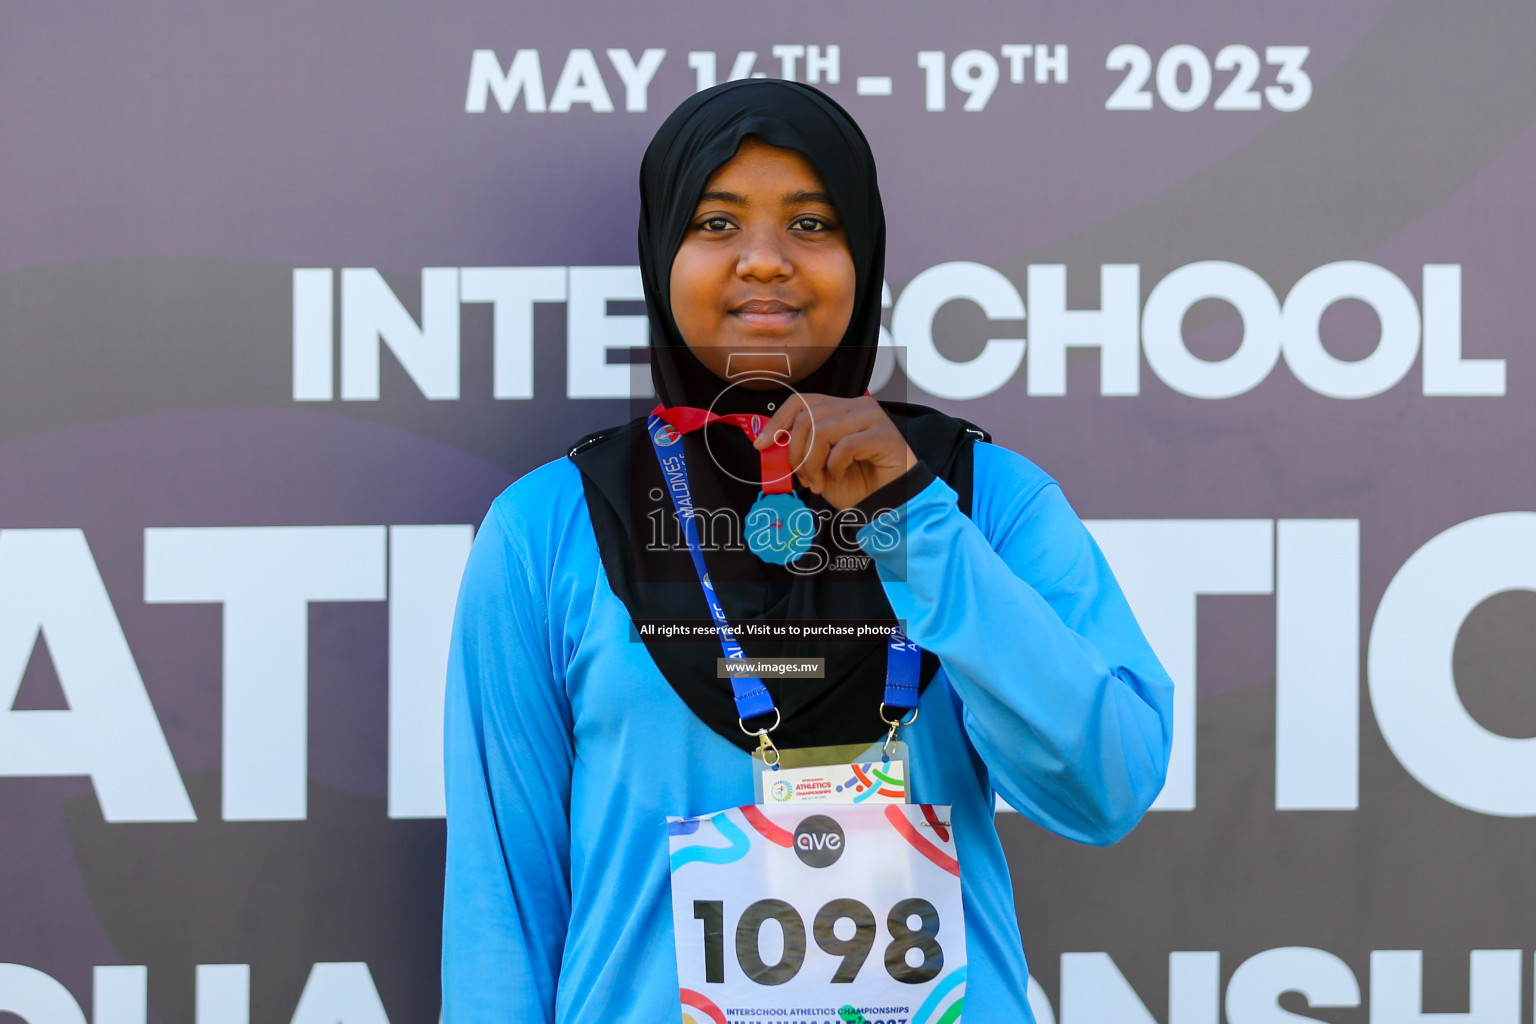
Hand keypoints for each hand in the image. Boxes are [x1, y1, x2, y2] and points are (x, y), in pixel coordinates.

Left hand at [753, 394, 916, 510]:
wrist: (888, 505)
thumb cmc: (856, 486)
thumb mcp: (818, 466)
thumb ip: (799, 449)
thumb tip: (768, 441)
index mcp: (841, 408)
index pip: (801, 401)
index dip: (777, 422)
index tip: (761, 445)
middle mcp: (858, 406)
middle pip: (808, 417)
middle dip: (796, 453)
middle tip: (803, 478)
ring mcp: (874, 418)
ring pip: (823, 430)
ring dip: (813, 464)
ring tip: (820, 483)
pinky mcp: (886, 434)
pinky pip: (846, 445)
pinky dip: (835, 466)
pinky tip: (841, 477)